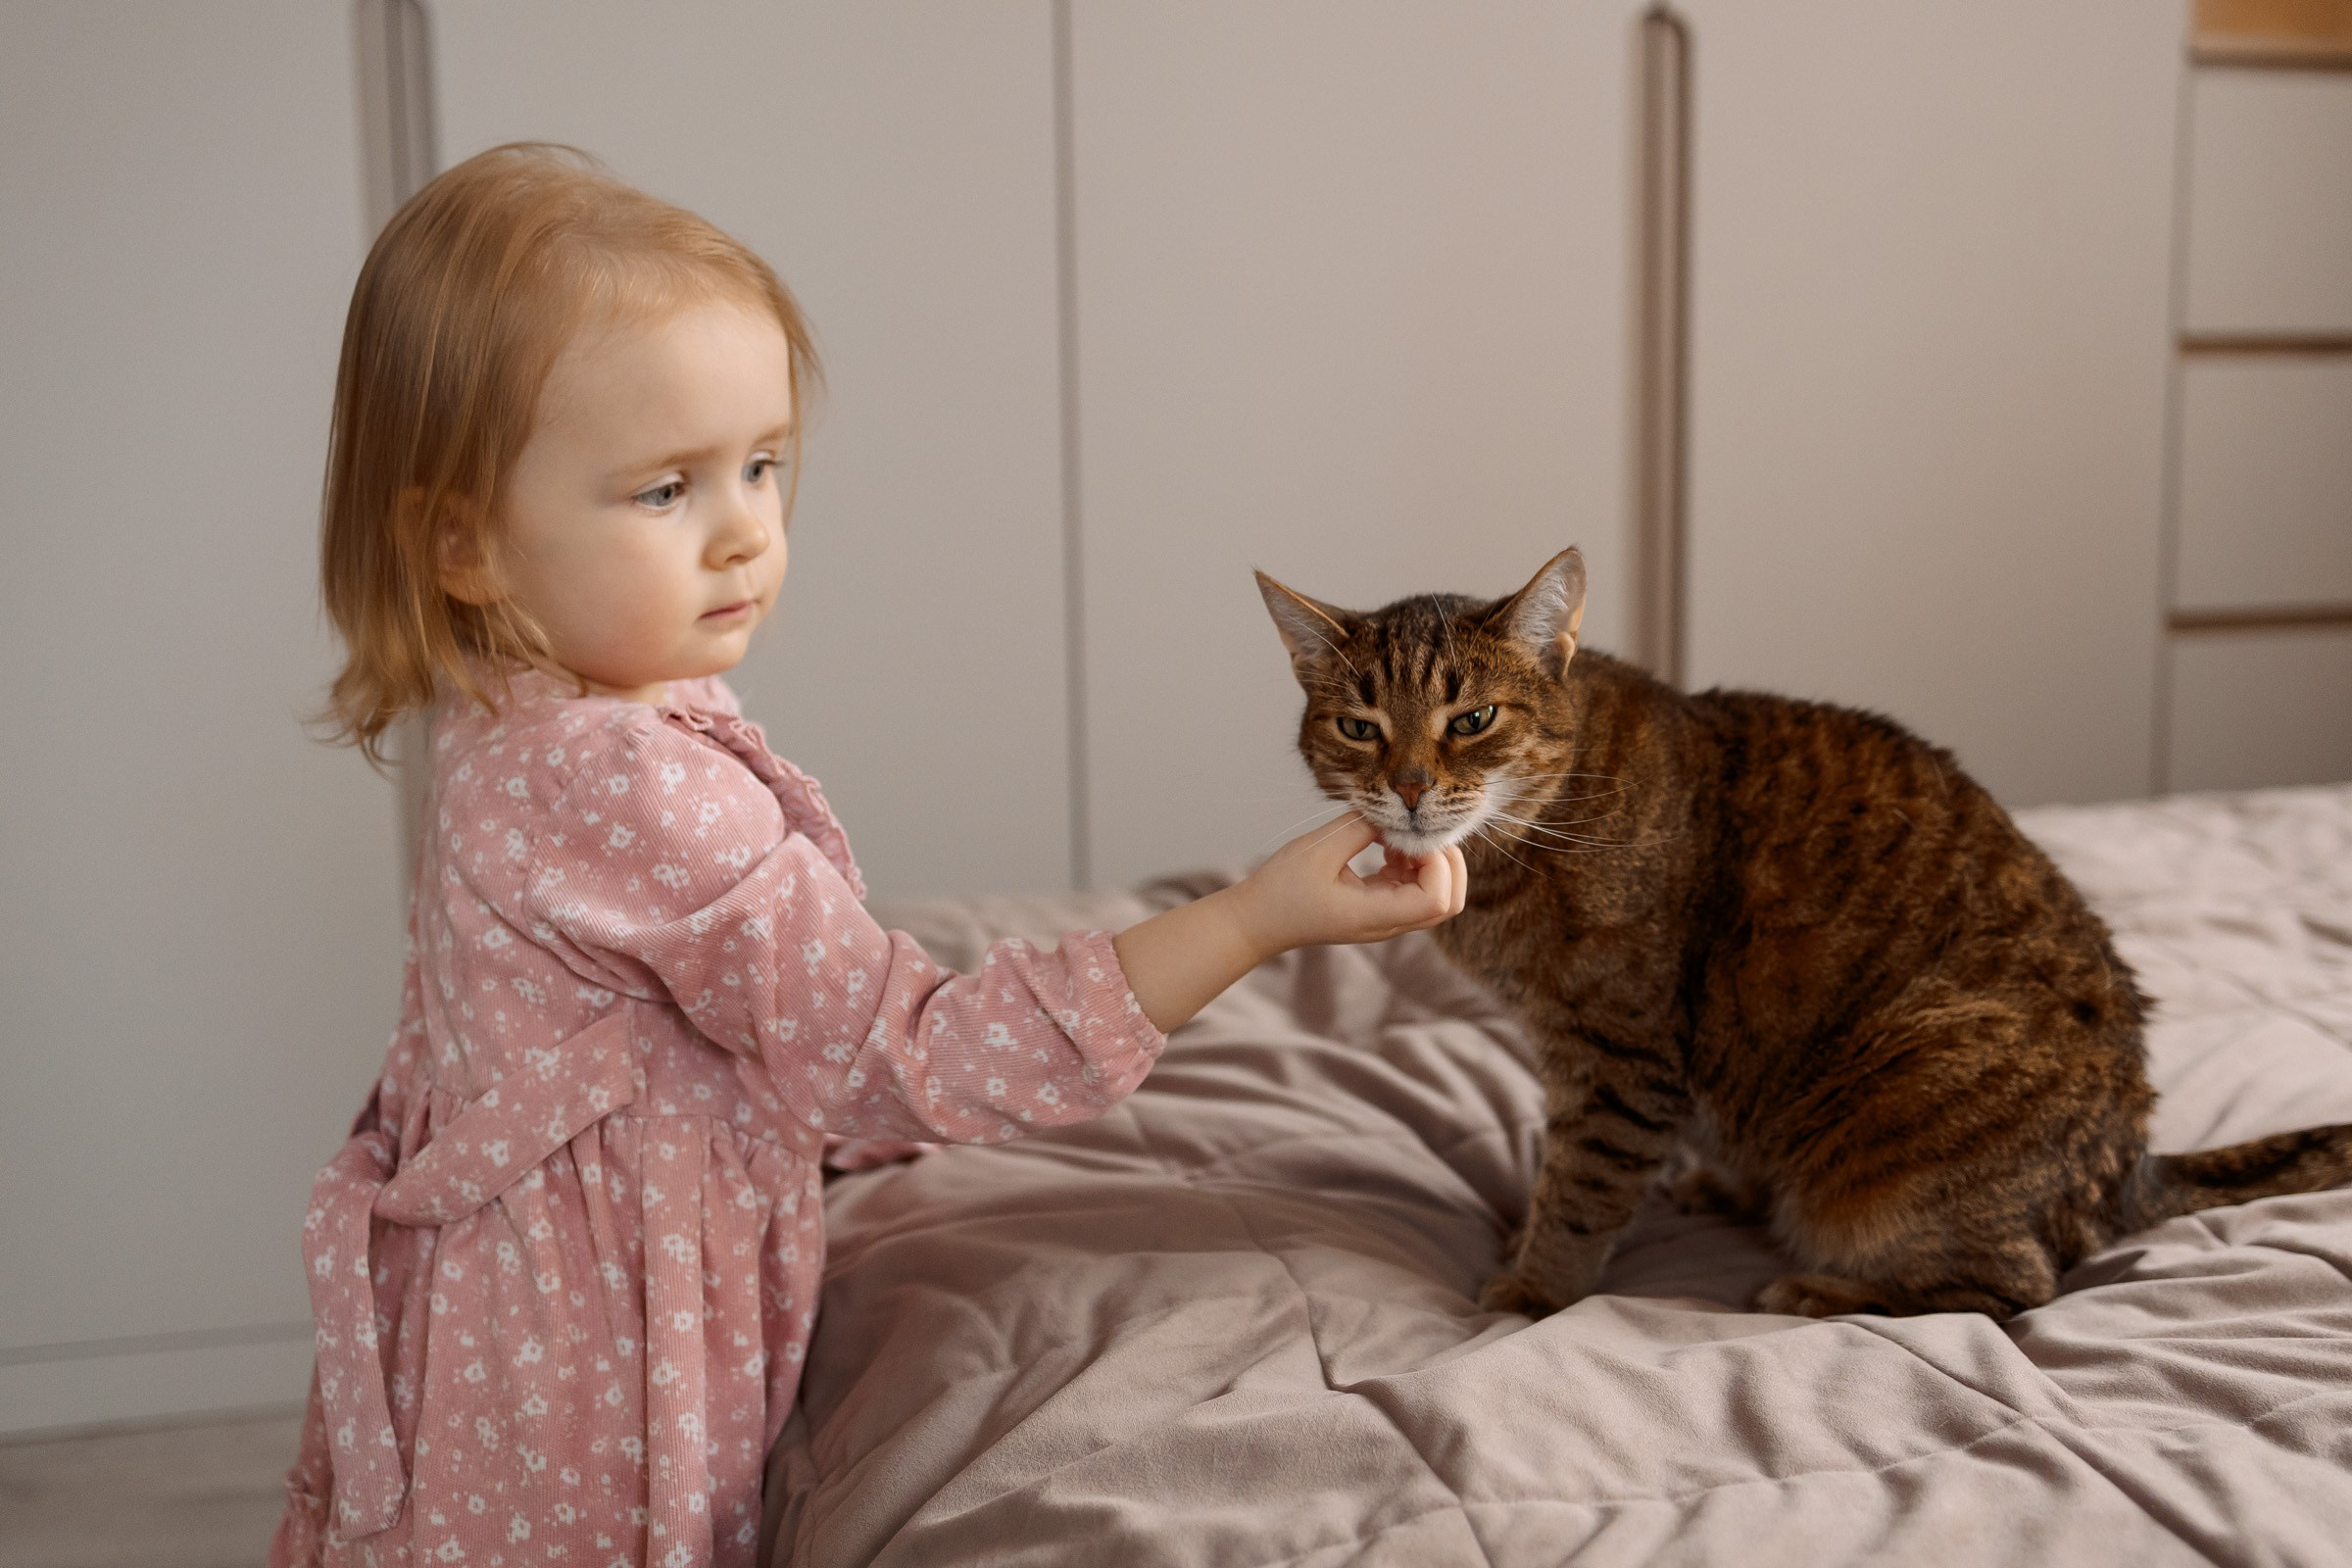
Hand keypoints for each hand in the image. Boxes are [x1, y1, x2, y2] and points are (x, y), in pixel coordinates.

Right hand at [1226, 814, 1467, 959]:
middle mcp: (1387, 923)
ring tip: (1394, 839)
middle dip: (1446, 863)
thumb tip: (1393, 812)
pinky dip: (1412, 865)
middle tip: (1418, 834)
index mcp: (1374, 916)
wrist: (1258, 921)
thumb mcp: (1318, 850)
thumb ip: (1361, 828)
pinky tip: (1386, 846)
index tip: (1410, 837)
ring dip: (1427, 862)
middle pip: (1449, 902)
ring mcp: (1386, 919)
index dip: (1437, 864)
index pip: (1437, 900)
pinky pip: (1415, 889)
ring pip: (1437, 895)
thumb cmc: (1280, 890)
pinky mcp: (1379, 908)